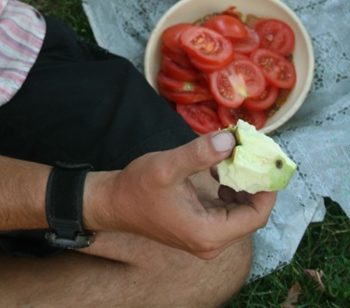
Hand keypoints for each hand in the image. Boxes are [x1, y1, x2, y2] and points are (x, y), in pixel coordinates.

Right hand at [86, 130, 276, 258]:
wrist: (114, 203)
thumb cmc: (138, 187)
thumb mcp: (168, 166)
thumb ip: (200, 154)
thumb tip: (230, 140)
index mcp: (208, 232)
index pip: (255, 216)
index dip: (268, 190)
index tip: (268, 162)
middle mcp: (211, 242)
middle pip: (251, 215)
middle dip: (256, 183)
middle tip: (255, 153)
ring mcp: (206, 238)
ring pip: (240, 213)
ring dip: (243, 185)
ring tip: (235, 157)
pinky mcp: (200, 229)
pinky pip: (227, 212)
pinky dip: (230, 190)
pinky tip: (219, 170)